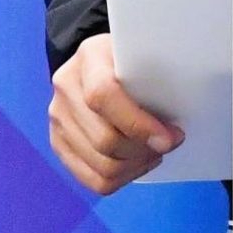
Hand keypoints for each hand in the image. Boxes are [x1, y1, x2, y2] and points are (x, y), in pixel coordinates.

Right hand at [48, 32, 181, 194]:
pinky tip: (137, 162)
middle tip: (169, 142)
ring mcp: (58, 118)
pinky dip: (122, 178)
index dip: (138, 124)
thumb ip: (158, 77)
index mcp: (90, 57)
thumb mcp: (144, 53)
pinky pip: (92, 179)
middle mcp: (66, 88)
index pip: (104, 96)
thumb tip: (174, 127)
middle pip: (104, 140)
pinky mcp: (59, 143)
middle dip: (144, 149)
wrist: (97, 62)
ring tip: (154, 152)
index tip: (169, 137)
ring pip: (101, 165)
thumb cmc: (130, 59)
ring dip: (136, 165)